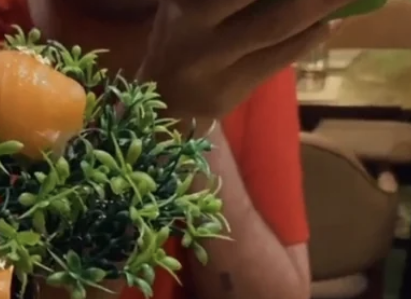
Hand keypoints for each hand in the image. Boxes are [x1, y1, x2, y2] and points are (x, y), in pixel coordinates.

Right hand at [140, 0, 340, 118]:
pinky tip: (329, 22)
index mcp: (185, 2)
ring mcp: (211, 67)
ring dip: (321, 6)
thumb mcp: (193, 1)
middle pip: (263, 3)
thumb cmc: (183, 32)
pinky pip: (279, 60)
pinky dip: (310, 38)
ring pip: (278, 29)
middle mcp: (193, 31)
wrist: (159, 100)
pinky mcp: (228, 95)